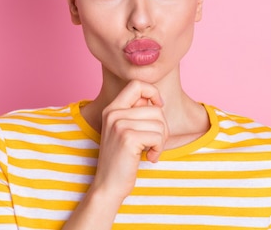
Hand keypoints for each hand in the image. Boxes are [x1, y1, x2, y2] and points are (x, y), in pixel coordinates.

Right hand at [91, 80, 168, 201]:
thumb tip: (157, 102)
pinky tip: (149, 158)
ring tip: (150, 151)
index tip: (157, 107)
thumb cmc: (122, 160)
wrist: (108, 186)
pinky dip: (159, 149)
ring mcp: (119, 125)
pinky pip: (158, 137)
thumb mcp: (125, 131)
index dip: (152, 92)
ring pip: (160, 123)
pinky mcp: (127, 138)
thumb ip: (136, 114)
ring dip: (161, 141)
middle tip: (154, 143)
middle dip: (162, 128)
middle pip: (155, 109)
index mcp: (112, 109)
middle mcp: (113, 113)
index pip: (136, 85)